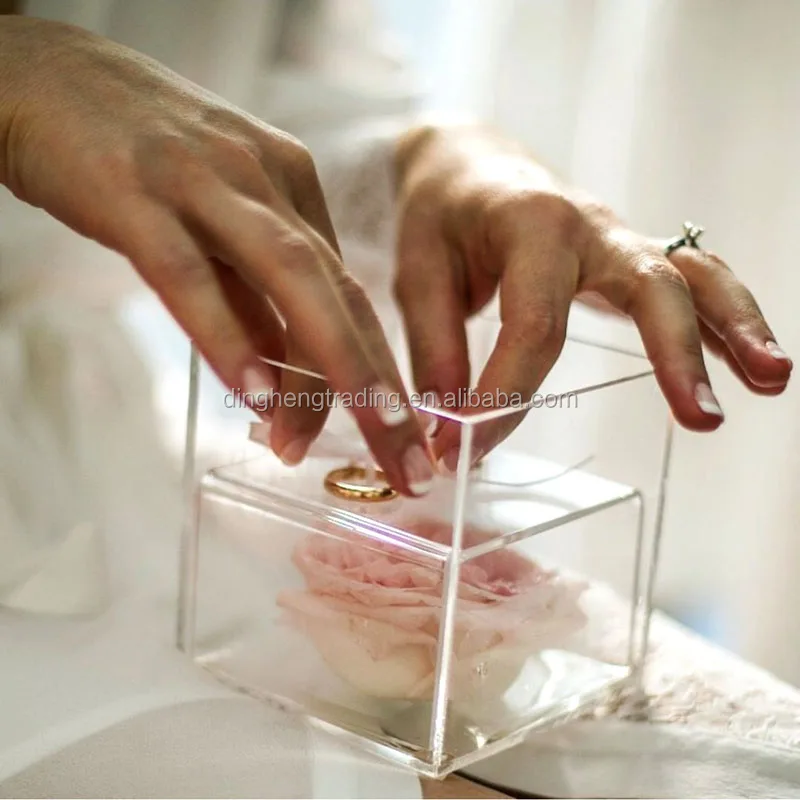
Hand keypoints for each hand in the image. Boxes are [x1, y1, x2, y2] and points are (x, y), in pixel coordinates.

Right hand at [0, 17, 431, 495]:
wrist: (41, 73)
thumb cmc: (133, 156)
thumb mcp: (214, 223)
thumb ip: (248, 298)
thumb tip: (282, 379)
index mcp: (289, 186)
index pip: (346, 293)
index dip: (378, 370)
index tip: (396, 434)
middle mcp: (264, 180)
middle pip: (341, 295)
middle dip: (382, 385)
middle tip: (407, 460)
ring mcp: (203, 182)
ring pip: (290, 281)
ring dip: (333, 368)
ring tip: (357, 439)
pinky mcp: (135, 193)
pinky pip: (191, 275)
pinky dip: (230, 338)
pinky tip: (258, 396)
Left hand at [394, 124, 791, 469]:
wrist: (466, 165)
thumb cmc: (439, 215)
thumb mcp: (415, 273)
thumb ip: (433, 347)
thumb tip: (447, 425)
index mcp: (531, 226)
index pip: (535, 325)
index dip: (505, 396)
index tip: (466, 448)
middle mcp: (589, 229)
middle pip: (650, 286)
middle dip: (677, 355)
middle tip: (703, 420)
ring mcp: (618, 242)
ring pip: (694, 276)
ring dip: (735, 328)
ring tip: (772, 380)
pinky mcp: (627, 260)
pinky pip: (690, 283)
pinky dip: (723, 321)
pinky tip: (752, 365)